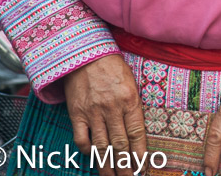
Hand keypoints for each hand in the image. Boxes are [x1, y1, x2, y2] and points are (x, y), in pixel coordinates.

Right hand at [63, 54, 147, 175]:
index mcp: (130, 101)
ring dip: (107, 165)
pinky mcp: (76, 114)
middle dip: (125, 166)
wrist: (86, 55)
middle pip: (120, 145)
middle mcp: (112, 109)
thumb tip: (137, 133)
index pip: (137, 134)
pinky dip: (88, 150)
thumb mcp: (131, 83)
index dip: (140, 154)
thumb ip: (134, 107)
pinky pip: (82, 138)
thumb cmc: (113, 68)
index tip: (143, 167)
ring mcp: (93, 113)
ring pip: (102, 146)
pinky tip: (93, 157)